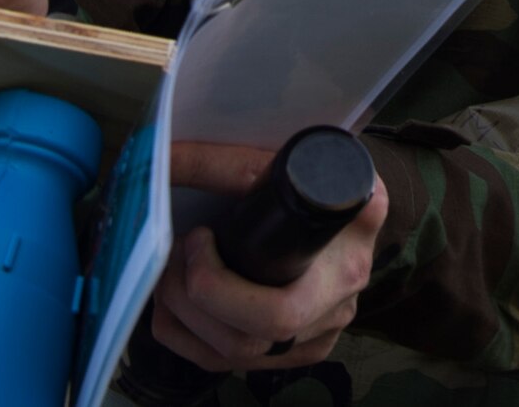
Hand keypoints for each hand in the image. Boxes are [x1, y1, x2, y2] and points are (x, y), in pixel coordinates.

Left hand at [151, 141, 387, 371]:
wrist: (353, 200)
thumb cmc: (326, 180)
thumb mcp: (302, 163)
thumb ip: (240, 164)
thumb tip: (165, 156)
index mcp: (343, 268)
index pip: (278, 313)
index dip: (219, 289)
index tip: (199, 238)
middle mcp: (333, 313)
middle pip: (245, 342)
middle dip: (191, 299)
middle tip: (176, 252)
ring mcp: (312, 339)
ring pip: (230, 356)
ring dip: (181, 315)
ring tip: (171, 268)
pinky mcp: (289, 352)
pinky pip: (223, 362)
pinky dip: (184, 333)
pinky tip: (175, 300)